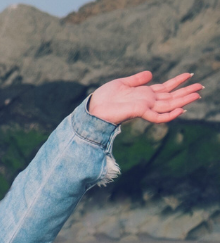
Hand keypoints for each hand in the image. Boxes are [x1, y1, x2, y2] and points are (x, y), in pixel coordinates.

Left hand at [88, 71, 202, 124]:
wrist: (93, 108)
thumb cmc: (104, 97)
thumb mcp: (122, 83)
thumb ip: (137, 79)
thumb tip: (151, 74)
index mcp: (144, 93)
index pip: (165, 87)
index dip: (177, 81)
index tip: (189, 75)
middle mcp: (147, 101)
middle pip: (171, 97)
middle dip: (186, 91)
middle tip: (201, 86)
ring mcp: (145, 107)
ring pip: (169, 105)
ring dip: (183, 100)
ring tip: (197, 95)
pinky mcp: (140, 113)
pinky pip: (158, 116)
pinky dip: (170, 114)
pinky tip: (181, 110)